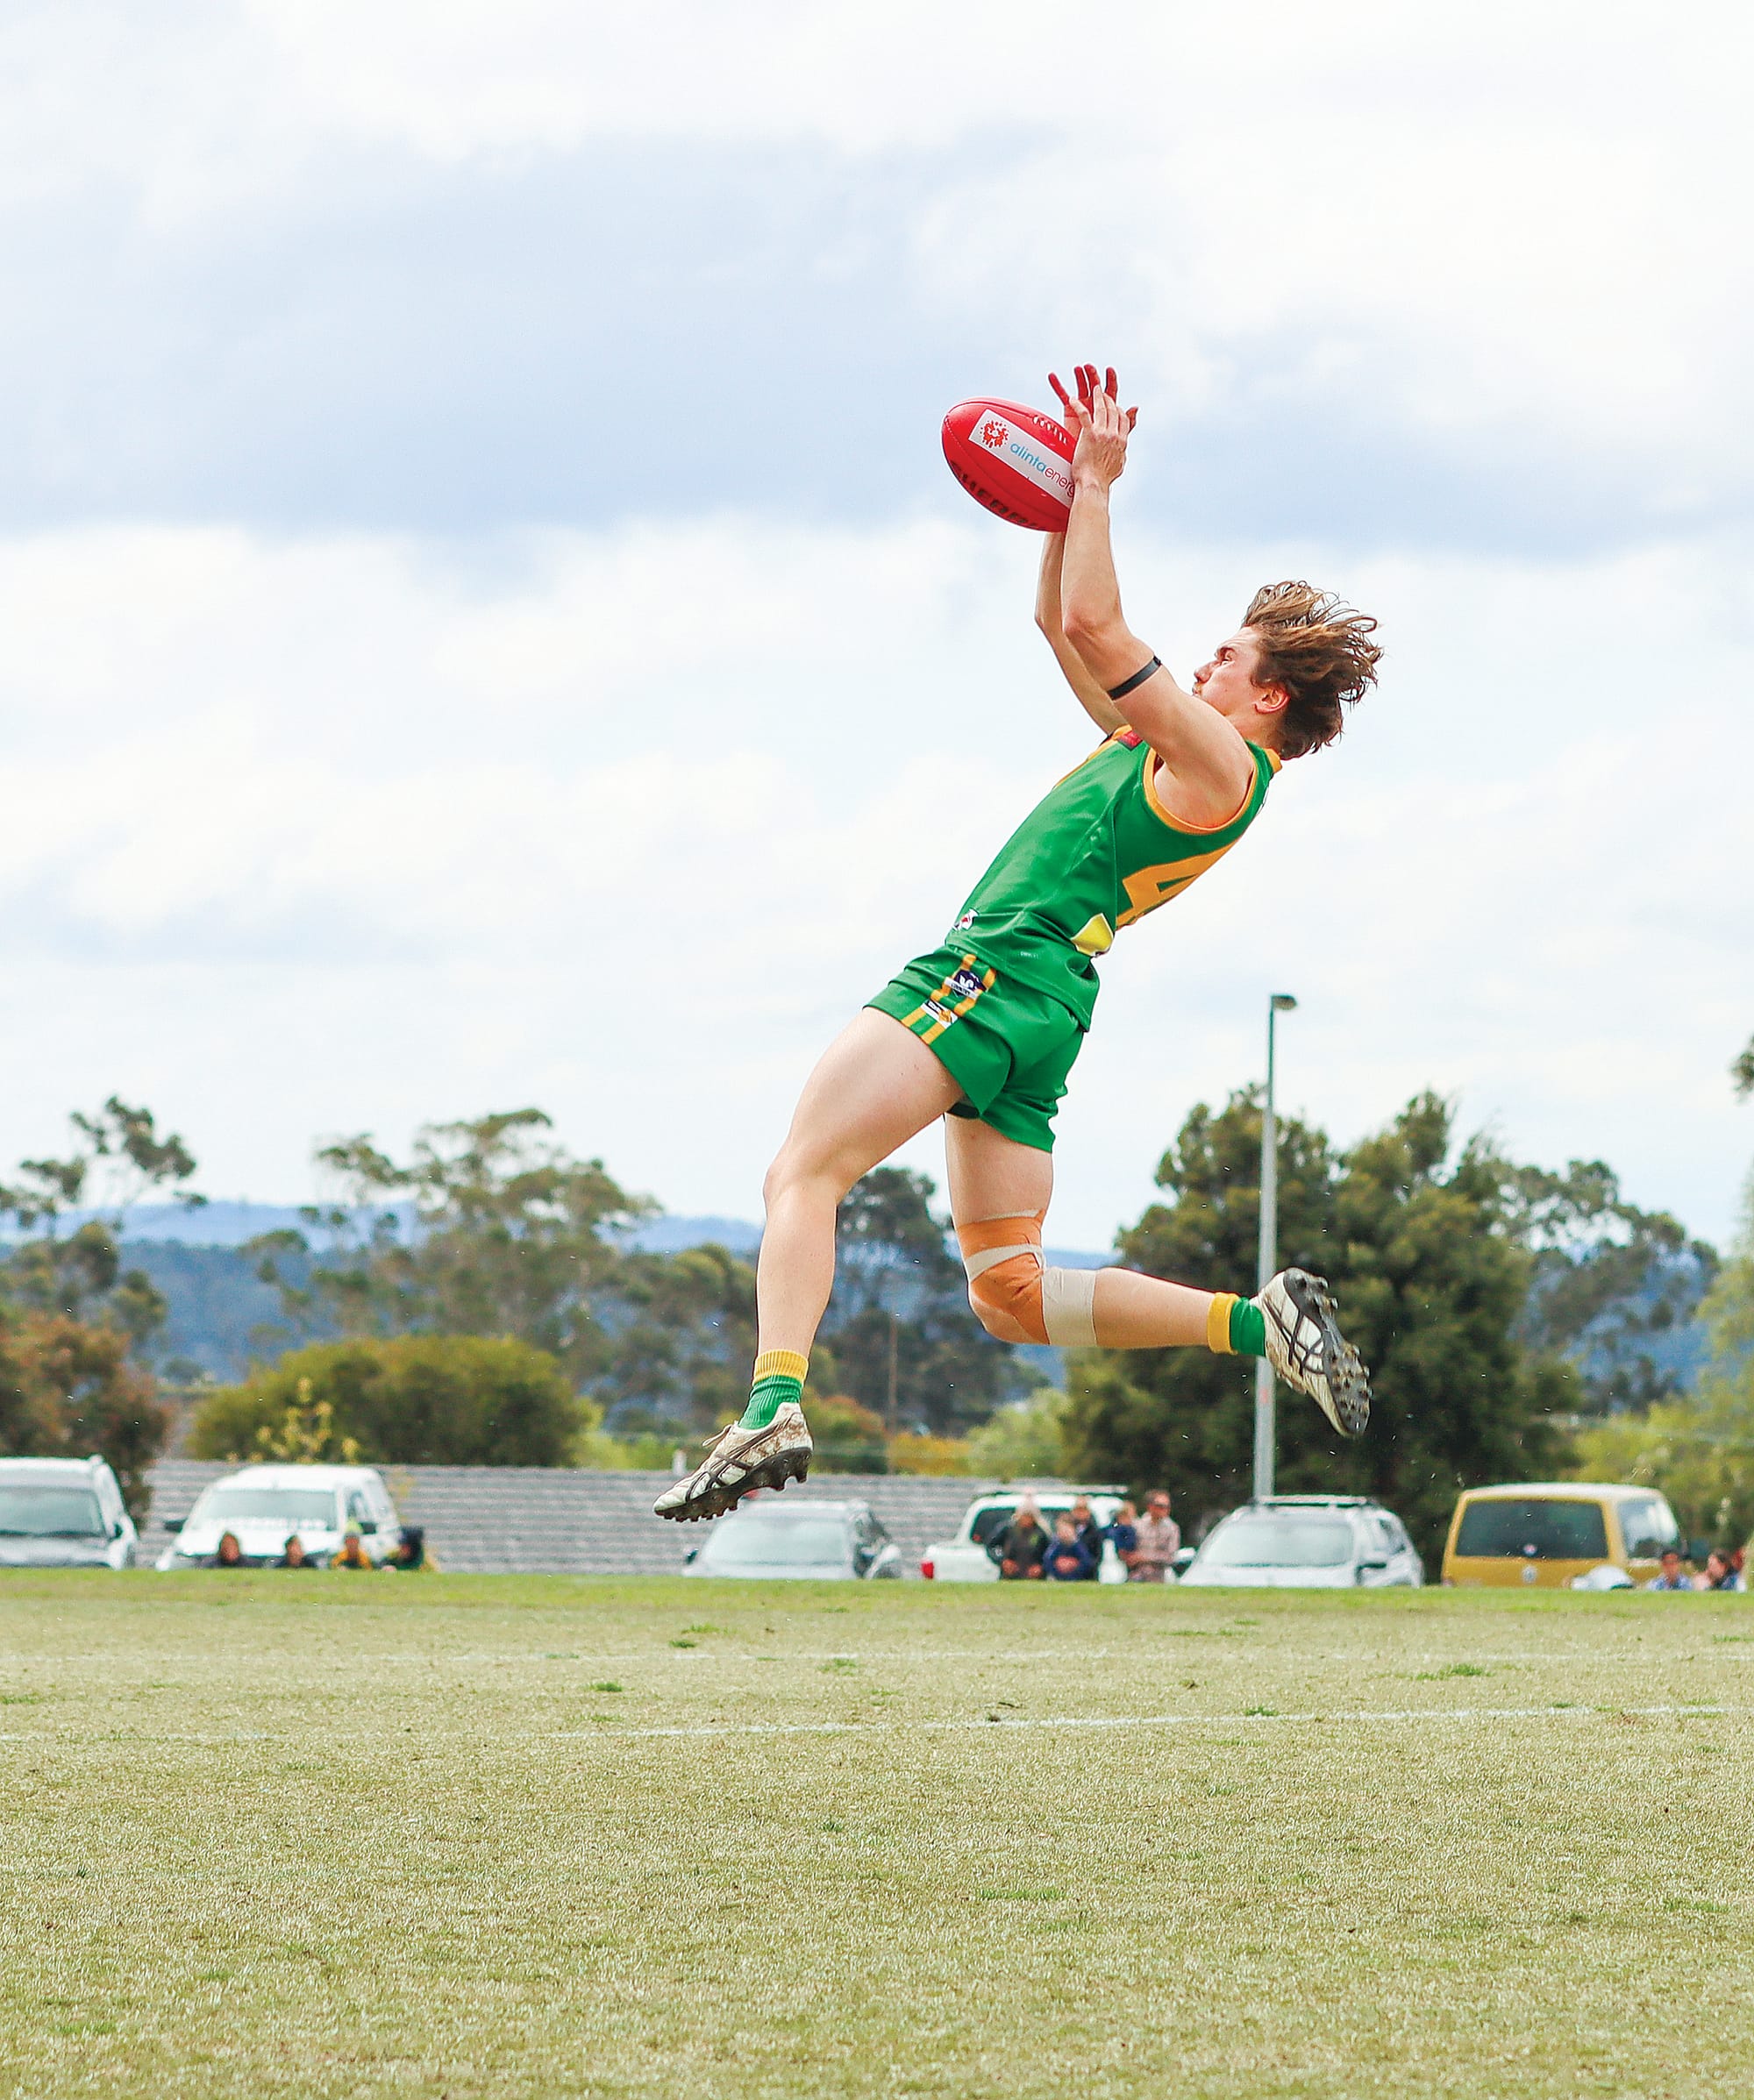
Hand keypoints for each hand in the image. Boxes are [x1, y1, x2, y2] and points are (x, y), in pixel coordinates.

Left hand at [1048, 364, 1137, 491]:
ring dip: (1097, 396)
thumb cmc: (1103, 479)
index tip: (1113, 405)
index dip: (1118, 409)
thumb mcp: (1119, 465)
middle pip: (1114, 411)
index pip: (1123, 420)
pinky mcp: (1089, 434)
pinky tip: (1072, 399)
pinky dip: (1077, 405)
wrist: (1094, 485)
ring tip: (1093, 387)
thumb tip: (1123, 452)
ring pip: (1101, 409)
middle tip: (1102, 392)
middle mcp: (1114, 435)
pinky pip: (1083, 414)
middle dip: (1108, 399)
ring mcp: (1103, 433)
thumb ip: (1122, 454)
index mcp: (1122, 442)